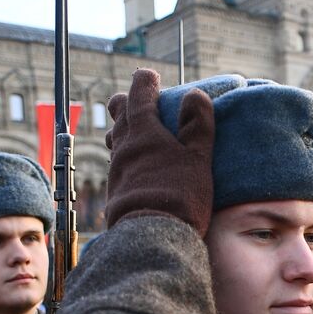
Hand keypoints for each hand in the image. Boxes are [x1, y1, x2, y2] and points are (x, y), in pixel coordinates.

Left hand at [104, 69, 215, 235]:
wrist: (149, 236)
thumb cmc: (178, 195)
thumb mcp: (197, 159)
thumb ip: (197, 126)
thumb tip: (195, 94)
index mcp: (143, 131)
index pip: (138, 93)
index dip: (145, 81)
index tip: (152, 76)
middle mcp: (123, 146)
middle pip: (118, 113)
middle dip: (128, 102)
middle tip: (143, 103)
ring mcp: (116, 169)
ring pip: (116, 139)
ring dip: (126, 130)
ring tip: (142, 135)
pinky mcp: (115, 190)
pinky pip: (118, 163)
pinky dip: (128, 155)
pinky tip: (139, 166)